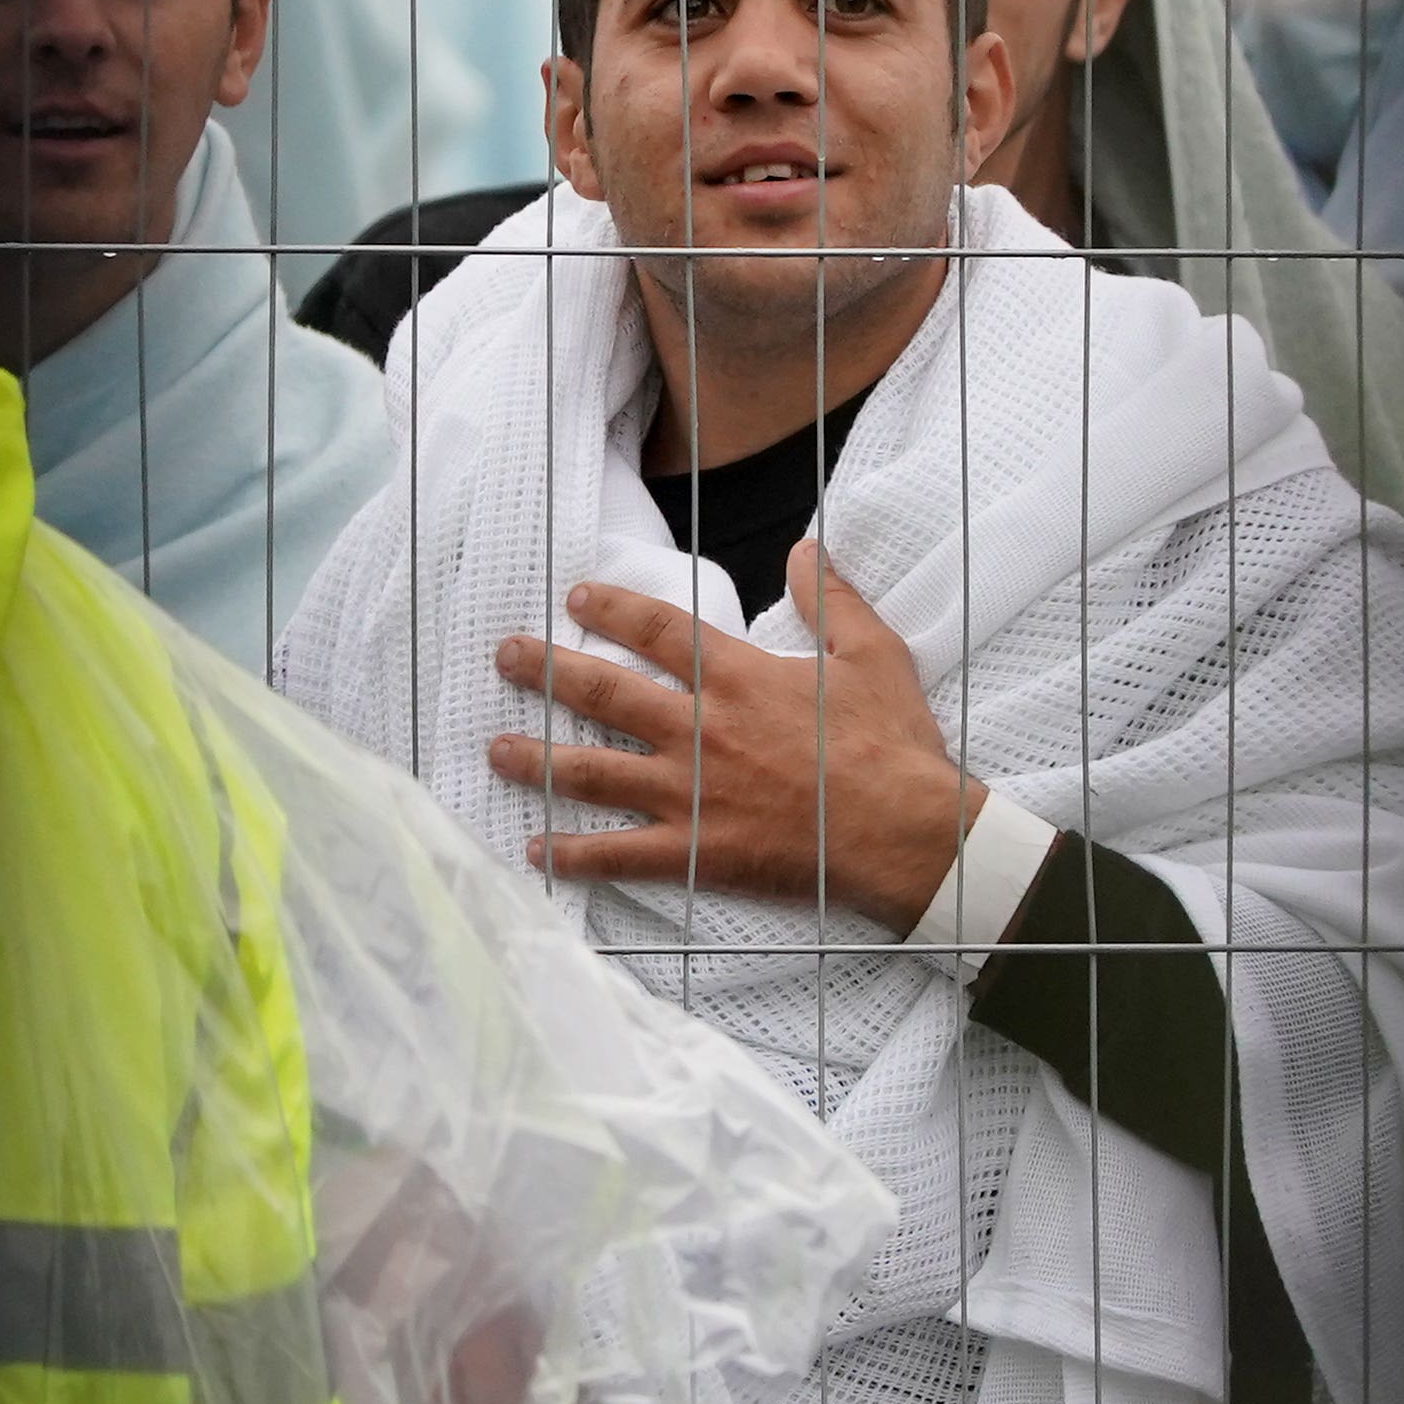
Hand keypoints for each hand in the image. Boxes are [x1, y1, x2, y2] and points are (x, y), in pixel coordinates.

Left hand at [486, 540, 986, 932]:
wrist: (909, 834)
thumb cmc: (894, 746)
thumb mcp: (873, 654)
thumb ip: (831, 599)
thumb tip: (806, 548)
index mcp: (739, 678)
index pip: (658, 631)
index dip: (611, 610)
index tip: (574, 597)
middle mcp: (701, 731)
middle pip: (605, 693)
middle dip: (547, 672)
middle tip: (505, 657)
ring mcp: (691, 796)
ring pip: (594, 772)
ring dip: (538, 761)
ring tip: (495, 749)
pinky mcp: (695, 855)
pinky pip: (619, 855)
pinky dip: (573, 855)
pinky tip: (536, 850)